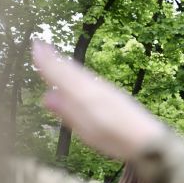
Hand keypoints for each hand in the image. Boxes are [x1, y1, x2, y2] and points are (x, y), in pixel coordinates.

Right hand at [32, 41, 167, 160]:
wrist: (148, 138)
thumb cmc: (116, 137)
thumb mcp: (87, 129)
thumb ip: (68, 111)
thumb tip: (47, 96)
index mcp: (86, 96)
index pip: (62, 75)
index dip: (47, 62)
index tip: (35, 46)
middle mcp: (96, 88)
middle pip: (71, 71)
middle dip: (54, 59)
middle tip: (40, 44)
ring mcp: (106, 89)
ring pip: (81, 73)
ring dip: (65, 64)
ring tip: (53, 55)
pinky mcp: (113, 94)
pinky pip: (90, 78)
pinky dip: (78, 72)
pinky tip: (76, 74)